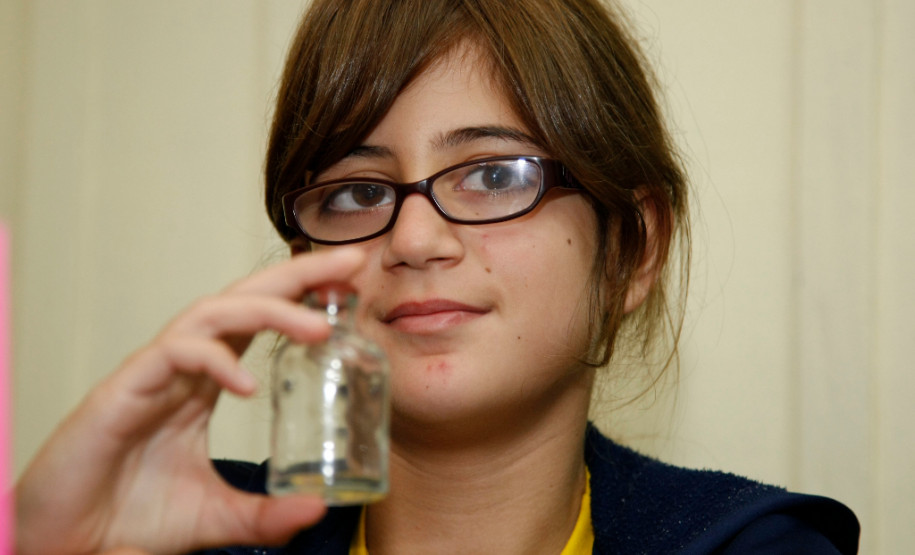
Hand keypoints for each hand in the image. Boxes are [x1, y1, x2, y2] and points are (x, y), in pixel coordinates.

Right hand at [15, 248, 364, 554]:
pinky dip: (213, 360)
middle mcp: (185, 366)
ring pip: (213, 314)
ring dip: (268, 310)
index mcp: (207, 381)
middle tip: (350, 262)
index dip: (304, 298)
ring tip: (318, 326)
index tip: (351, 286)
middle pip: (245, 299)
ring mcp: (155, 372)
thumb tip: (318, 510)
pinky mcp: (124, 389)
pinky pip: (173, 354)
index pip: (261, 321)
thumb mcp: (217, 517)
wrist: (69, 543)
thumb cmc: (132, 516)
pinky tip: (246, 383)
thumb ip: (267, 516)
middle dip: (299, 275)